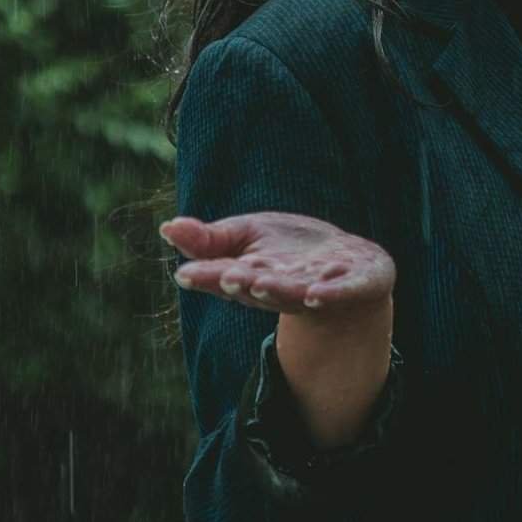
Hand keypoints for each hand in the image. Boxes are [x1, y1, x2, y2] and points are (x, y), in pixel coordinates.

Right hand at [159, 210, 395, 321]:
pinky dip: (329, 294)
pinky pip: (341, 292)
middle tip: (227, 276)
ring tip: (261, 283)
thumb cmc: (290, 252)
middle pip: (258, 287)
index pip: (224, 278)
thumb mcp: (248, 236)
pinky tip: (316, 294)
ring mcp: (318, 290)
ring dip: (278, 290)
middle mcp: (282, 289)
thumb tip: (167, 227)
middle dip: (243, 283)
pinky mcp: (353, 285)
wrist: (350, 264)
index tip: (186, 274)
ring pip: (294, 293)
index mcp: (252, 278)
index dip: (208, 277)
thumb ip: (211, 240)